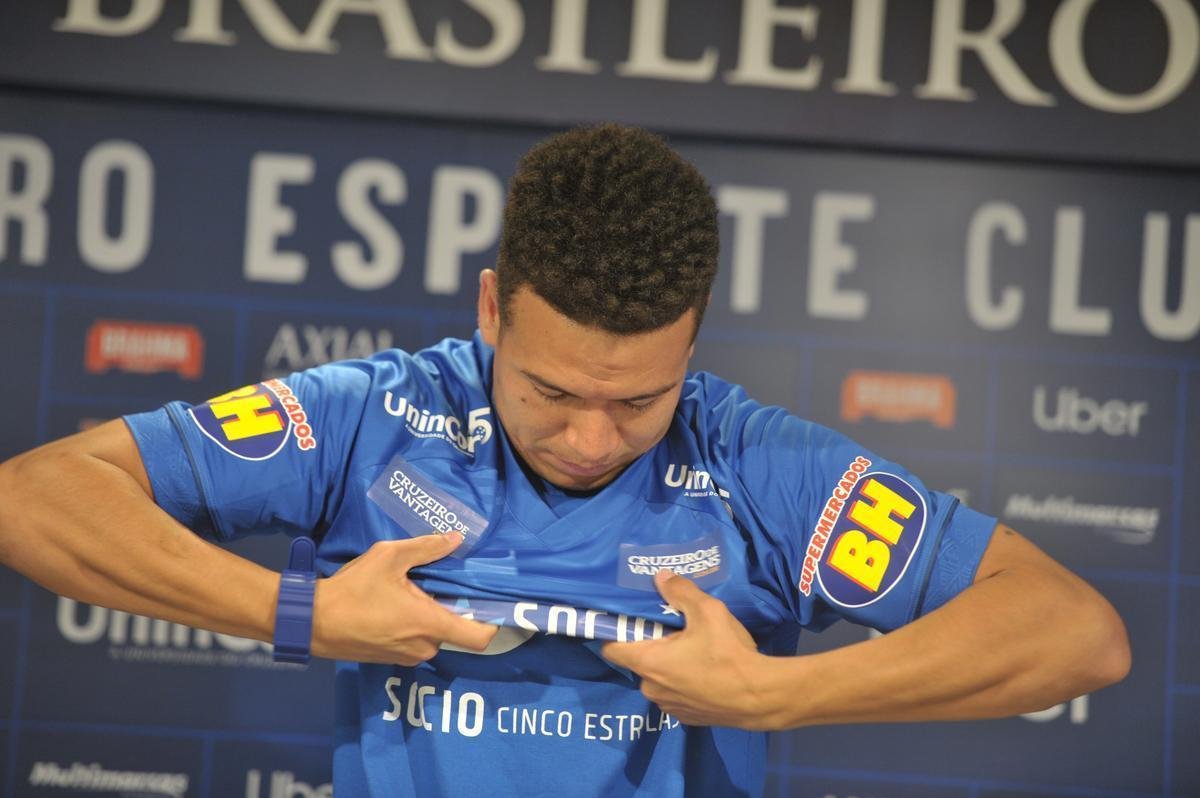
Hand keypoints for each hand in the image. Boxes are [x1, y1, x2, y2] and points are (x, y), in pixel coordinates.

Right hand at [311, 533, 496, 664]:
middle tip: (436, 583)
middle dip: (449, 608)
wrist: (311, 621)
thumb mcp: (388, 557)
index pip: (479, 637)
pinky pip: (415, 641)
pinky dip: (413, 625)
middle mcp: (423, 647)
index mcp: (429, 623)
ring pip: (433, 635)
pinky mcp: (391, 659)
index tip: (491, 603)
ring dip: (428, 616)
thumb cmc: (352, 589)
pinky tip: (394, 605)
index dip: (492, 623)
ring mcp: (406, 656)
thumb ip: (426, 548)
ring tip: (409, 591)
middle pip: (454, 629)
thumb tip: (456, 539)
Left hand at [602, 570, 777, 728]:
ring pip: (659, 679)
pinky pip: (676, 694)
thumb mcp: (708, 611)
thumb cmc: (728, 654)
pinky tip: (706, 672)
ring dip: (670, 666)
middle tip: (676, 630)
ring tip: (696, 651)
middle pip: (639, 661)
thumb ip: (681, 591)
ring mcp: (669, 706)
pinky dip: (684, 683)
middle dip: (653, 646)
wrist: (761, 698)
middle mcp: (651, 688)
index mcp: (649, 663)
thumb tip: (661, 577)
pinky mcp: (687, 718)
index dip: (616, 632)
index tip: (628, 619)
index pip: (612, 648)